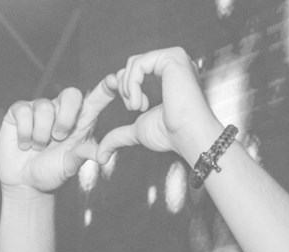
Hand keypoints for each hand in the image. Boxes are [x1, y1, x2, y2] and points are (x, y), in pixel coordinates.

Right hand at [0, 79, 115, 194]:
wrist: (24, 182)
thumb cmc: (51, 173)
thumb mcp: (70, 166)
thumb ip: (84, 155)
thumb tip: (102, 155)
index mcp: (79, 123)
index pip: (95, 100)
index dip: (105, 89)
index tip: (115, 79)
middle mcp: (61, 111)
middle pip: (71, 94)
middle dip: (65, 118)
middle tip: (58, 138)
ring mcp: (39, 109)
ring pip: (44, 107)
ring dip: (41, 134)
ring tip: (38, 147)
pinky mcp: (19, 111)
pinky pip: (24, 111)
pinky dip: (25, 133)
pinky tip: (24, 144)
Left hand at [95, 46, 215, 170]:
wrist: (188, 136)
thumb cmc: (171, 135)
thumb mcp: (138, 130)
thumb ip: (119, 136)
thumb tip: (100, 155)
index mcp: (168, 76)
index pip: (136, 71)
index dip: (125, 87)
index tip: (133, 106)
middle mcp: (173, 63)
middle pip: (132, 64)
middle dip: (125, 88)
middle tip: (136, 107)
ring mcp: (174, 58)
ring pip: (133, 63)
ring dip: (128, 88)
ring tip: (138, 106)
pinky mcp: (172, 57)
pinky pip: (138, 64)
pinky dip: (132, 85)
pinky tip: (141, 102)